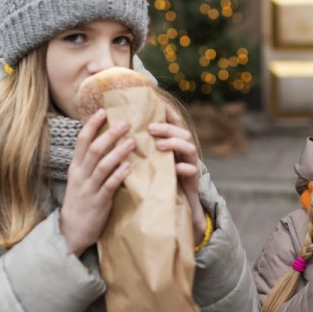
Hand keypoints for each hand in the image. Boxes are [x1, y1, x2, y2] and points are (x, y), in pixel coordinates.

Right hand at [60, 109, 134, 255]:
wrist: (71, 232)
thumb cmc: (81, 202)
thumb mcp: (81, 179)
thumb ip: (91, 163)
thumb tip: (108, 143)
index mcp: (76, 167)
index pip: (82, 141)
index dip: (92, 125)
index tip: (103, 111)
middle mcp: (81, 175)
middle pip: (94, 149)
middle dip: (109, 134)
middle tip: (125, 123)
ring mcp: (89, 189)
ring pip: (102, 165)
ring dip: (117, 152)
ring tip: (132, 141)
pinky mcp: (98, 202)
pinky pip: (109, 185)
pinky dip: (119, 174)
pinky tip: (129, 166)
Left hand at [148, 106, 206, 243]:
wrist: (171, 209)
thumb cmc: (156, 183)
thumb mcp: (148, 162)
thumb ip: (142, 148)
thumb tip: (119, 131)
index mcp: (172, 144)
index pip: (173, 122)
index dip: (167, 111)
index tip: (156, 102)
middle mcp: (183, 152)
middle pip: (182, 131)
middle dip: (167, 127)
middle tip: (150, 128)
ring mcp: (190, 165)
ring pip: (190, 147)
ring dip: (175, 143)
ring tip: (159, 146)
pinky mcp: (192, 181)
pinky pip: (193, 171)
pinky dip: (184, 168)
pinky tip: (175, 168)